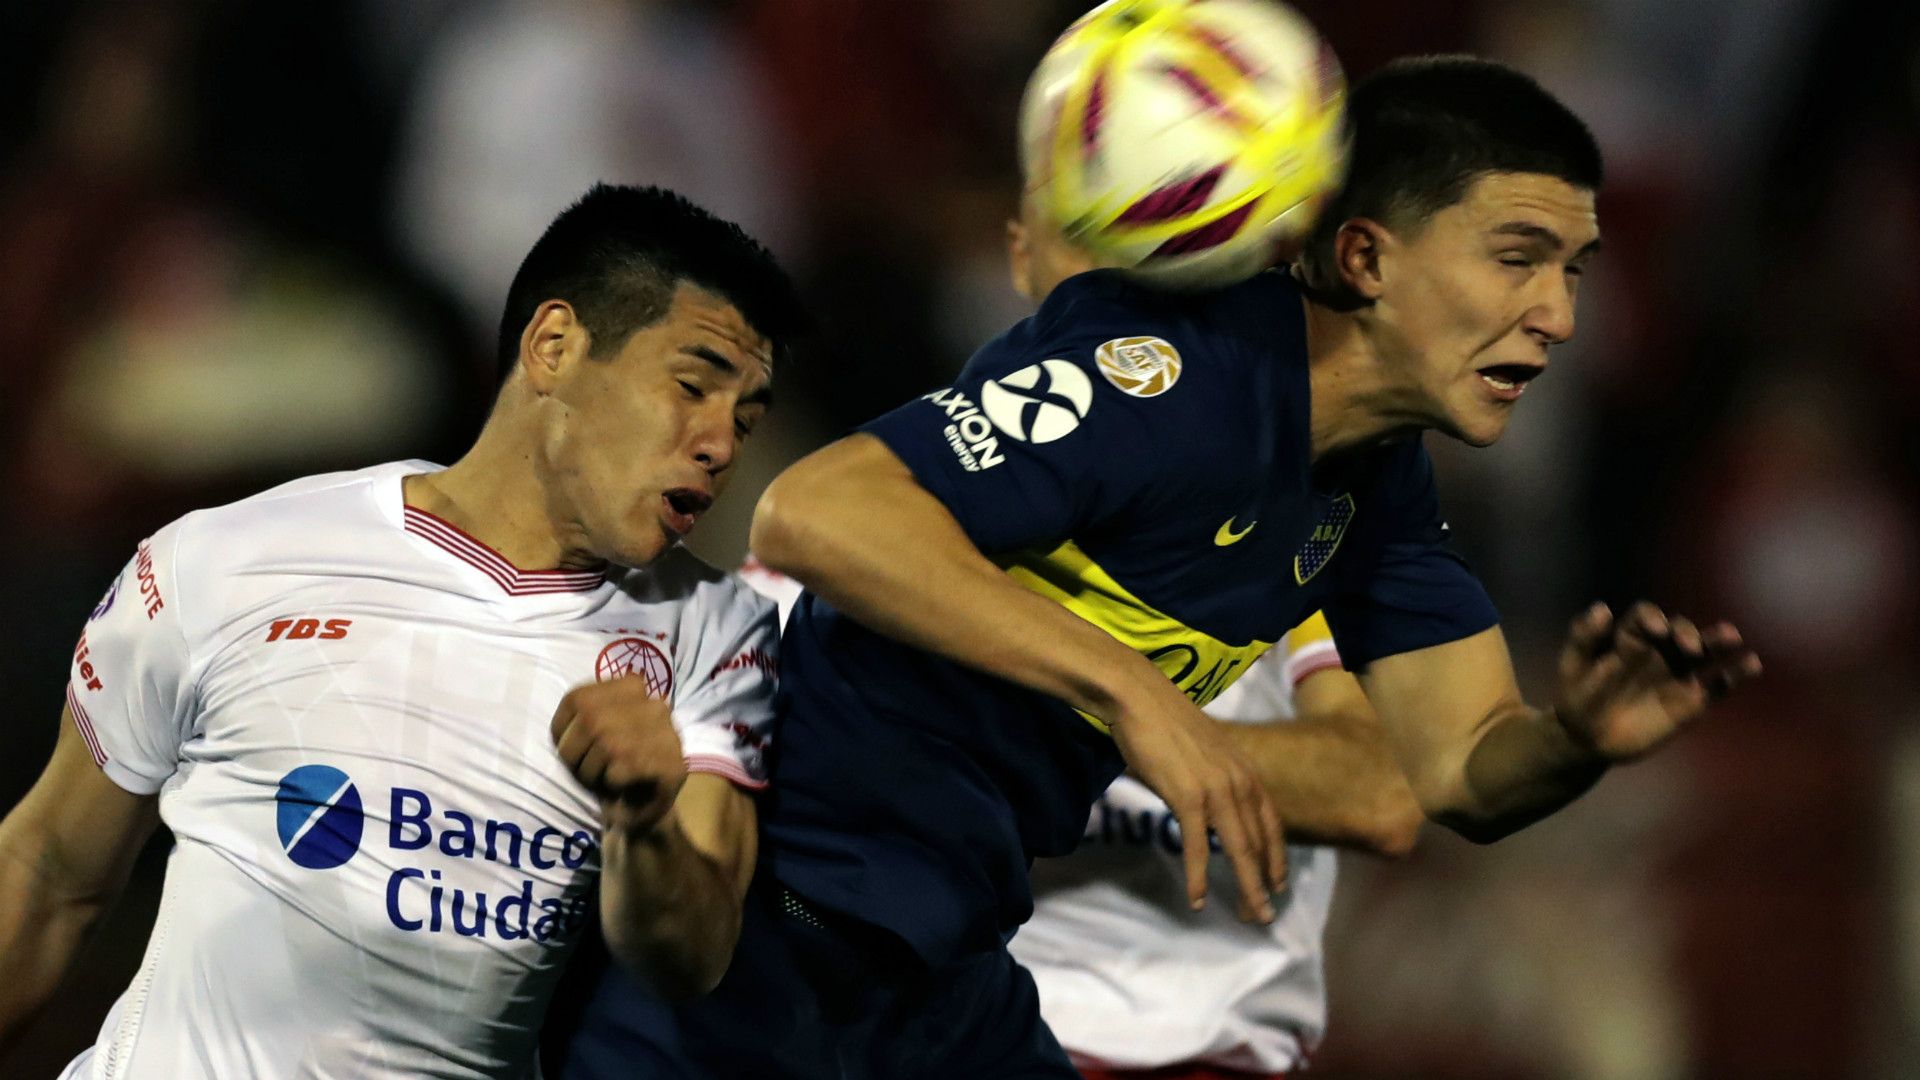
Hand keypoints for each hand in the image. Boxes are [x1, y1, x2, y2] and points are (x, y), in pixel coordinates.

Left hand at [551, 675, 687, 835]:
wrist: (644, 810)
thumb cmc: (613, 767)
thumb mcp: (594, 731)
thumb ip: (583, 714)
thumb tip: (569, 725)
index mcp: (631, 687)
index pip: (576, 699)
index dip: (562, 731)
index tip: (574, 749)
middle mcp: (652, 704)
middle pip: (589, 721)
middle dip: (575, 754)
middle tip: (587, 771)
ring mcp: (665, 733)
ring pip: (607, 745)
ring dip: (593, 772)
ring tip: (604, 779)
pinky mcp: (671, 764)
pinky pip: (621, 769)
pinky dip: (611, 783)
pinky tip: (623, 786)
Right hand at [1109, 689, 1285, 922]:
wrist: (1141, 698)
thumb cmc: (1166, 724)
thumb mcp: (1207, 752)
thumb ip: (1217, 778)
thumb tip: (1212, 804)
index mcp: (1246, 773)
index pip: (1271, 825)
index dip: (1277, 859)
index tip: (1278, 884)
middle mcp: (1240, 783)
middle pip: (1260, 845)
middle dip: (1264, 883)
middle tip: (1264, 915)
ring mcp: (1217, 791)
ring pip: (1239, 851)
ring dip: (1245, 888)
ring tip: (1247, 916)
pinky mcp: (1188, 797)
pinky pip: (1198, 847)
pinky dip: (1198, 876)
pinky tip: (1196, 898)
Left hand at [1554, 601, 1761, 761]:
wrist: (1587, 738)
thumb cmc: (1576, 697)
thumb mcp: (1573, 666)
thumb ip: (1584, 637)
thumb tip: (1602, 607)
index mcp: (1629, 638)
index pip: (1646, 617)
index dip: (1652, 618)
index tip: (1655, 629)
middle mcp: (1657, 651)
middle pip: (1680, 631)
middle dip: (1687, 633)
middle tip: (1689, 646)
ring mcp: (1676, 676)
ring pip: (1704, 653)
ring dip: (1718, 642)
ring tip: (1732, 636)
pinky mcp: (1690, 703)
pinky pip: (1717, 686)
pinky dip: (1734, 675)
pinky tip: (1751, 664)